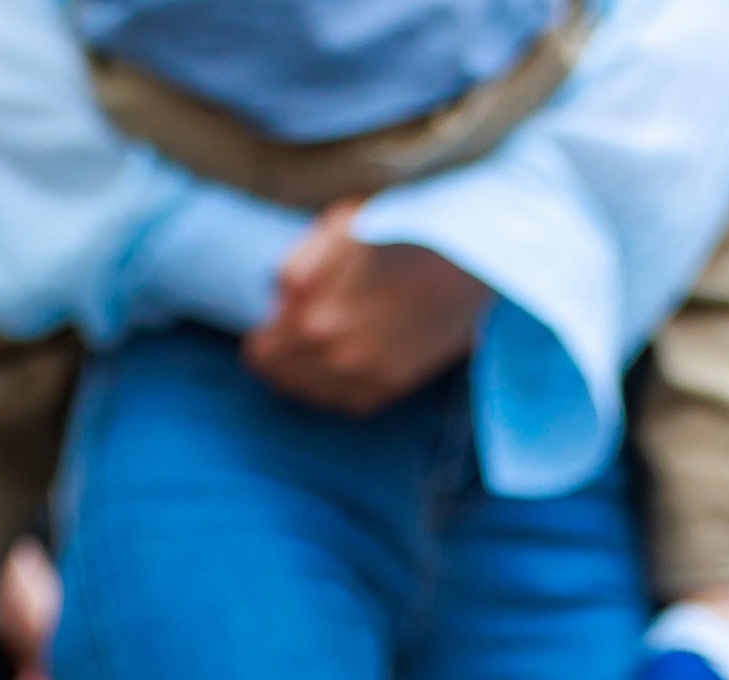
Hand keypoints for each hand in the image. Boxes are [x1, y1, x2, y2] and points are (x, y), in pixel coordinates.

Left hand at [242, 204, 487, 415]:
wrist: (469, 254)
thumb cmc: (402, 231)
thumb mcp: (339, 227)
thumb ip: (295, 266)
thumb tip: (274, 302)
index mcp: (311, 317)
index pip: (260, 354)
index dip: (262, 338)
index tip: (268, 328)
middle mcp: (333, 355)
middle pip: (281, 379)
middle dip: (280, 359)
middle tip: (289, 340)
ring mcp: (363, 376)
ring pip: (310, 395)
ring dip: (306, 377)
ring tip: (317, 351)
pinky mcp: (389, 387)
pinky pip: (345, 404)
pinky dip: (338, 389)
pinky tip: (345, 365)